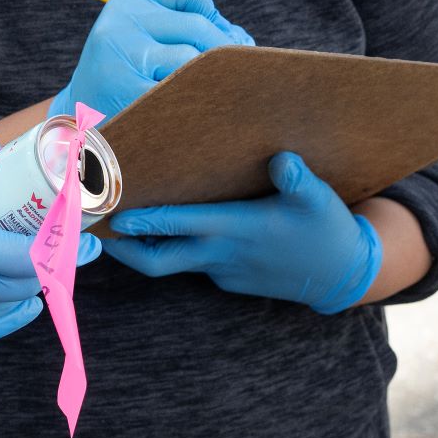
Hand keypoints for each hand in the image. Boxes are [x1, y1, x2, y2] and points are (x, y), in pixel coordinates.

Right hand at [0, 139, 96, 402]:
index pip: (30, 258)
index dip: (66, 251)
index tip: (91, 241)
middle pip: (24, 286)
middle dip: (54, 268)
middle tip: (74, 248)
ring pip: (6, 313)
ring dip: (31, 292)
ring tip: (49, 271)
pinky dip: (5, 316)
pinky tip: (18, 305)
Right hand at [57, 0, 251, 121]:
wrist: (77, 128)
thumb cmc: (126, 82)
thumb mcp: (142, 42)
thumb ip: (189, 31)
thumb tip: (243, 42)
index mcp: (127, 4)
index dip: (211, 14)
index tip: (211, 40)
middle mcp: (121, 24)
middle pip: (198, 27)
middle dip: (223, 52)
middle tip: (229, 77)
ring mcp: (123, 57)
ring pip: (194, 60)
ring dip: (209, 80)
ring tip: (204, 96)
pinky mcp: (128, 92)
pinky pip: (183, 92)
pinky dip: (196, 103)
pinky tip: (190, 113)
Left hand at [106, 152, 379, 313]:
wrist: (341, 275)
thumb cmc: (327, 230)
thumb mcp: (319, 200)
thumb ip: (297, 180)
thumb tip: (281, 159)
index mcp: (237, 230)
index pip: (179, 226)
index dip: (144, 221)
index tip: (114, 213)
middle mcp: (222, 255)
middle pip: (158, 260)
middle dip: (124, 247)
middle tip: (96, 225)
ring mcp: (223, 271)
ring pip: (172, 262)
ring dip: (145, 247)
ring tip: (120, 223)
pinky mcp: (228, 278)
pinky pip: (193, 263)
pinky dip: (175, 248)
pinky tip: (169, 229)